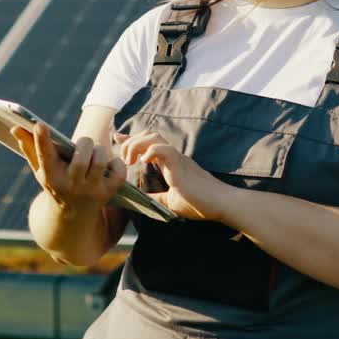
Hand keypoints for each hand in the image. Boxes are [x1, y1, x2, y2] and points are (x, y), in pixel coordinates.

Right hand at [12, 122, 125, 212]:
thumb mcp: (41, 169)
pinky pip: (119, 173)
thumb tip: (15, 127)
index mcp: (51, 176)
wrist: (72, 216)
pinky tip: (109, 164)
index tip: (39, 124)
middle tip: (83, 143)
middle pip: (82, 158)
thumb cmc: (56, 182)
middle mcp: (71, 185)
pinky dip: (117, 163)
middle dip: (85, 143)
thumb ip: (29, 147)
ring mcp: (90, 191)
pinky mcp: (108, 192)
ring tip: (95, 151)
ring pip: (100, 162)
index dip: (41, 139)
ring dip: (100, 150)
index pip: (45, 156)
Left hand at [115, 131, 231, 221]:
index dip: (131, 138)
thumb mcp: (172, 202)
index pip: (148, 143)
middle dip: (130, 141)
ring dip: (136, 144)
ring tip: (130, 160)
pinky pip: (163, 149)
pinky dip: (150, 151)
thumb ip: (158, 197)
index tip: (117, 137)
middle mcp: (172, 156)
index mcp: (170, 163)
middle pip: (148, 134)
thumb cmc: (200, 204)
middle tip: (124, 159)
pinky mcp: (181, 164)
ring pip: (153, 137)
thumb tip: (142, 199)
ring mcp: (177, 158)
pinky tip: (144, 161)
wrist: (221, 205)